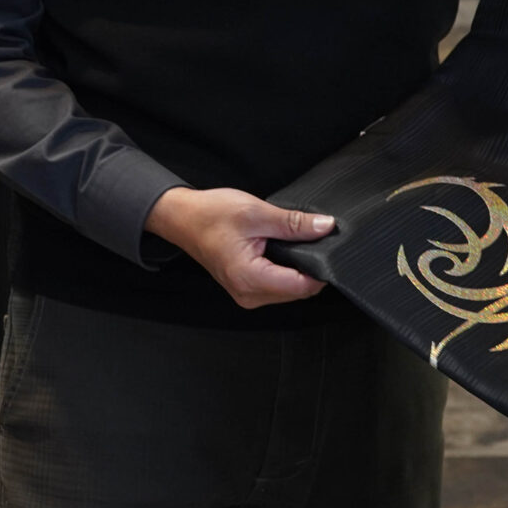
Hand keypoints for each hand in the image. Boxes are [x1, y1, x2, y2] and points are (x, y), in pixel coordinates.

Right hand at [143, 187, 332, 309]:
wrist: (182, 217)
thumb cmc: (210, 215)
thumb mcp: (256, 212)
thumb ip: (293, 223)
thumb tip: (325, 227)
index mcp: (250, 279)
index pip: (302, 287)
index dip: (320, 268)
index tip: (324, 246)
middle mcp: (249, 294)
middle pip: (298, 291)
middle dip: (308, 267)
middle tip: (304, 237)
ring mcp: (247, 294)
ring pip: (289, 290)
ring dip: (296, 269)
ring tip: (287, 241)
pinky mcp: (246, 288)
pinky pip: (277, 286)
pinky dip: (284, 270)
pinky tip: (277, 250)